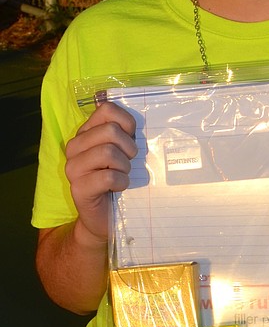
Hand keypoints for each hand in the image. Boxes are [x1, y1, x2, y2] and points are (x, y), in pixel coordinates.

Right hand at [64, 101, 136, 242]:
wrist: (106, 217)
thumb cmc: (118, 180)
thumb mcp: (124, 152)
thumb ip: (125, 134)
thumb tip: (138, 120)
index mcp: (85, 134)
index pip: (107, 110)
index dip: (127, 123)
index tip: (131, 139)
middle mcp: (74, 147)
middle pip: (110, 131)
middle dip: (128, 147)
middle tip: (128, 163)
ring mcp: (73, 168)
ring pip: (108, 152)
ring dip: (124, 166)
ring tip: (122, 175)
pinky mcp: (78, 188)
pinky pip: (108, 176)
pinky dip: (121, 182)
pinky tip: (118, 188)